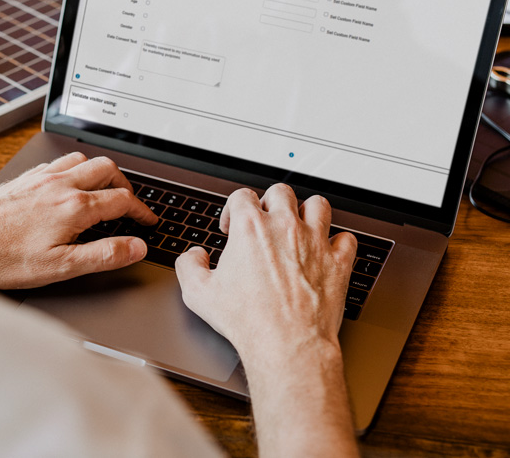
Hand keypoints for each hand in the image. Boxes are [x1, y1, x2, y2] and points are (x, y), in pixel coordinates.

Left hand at [0, 152, 157, 288]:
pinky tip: (67, 187)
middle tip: (130, 204)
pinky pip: (58, 163)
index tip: (148, 221)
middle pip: (106, 170)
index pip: (122, 200)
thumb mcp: (60, 267)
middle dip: (125, 185)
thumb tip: (135, 247)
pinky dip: (73, 170)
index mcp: (73, 206)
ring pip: (82, 160)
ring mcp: (39, 178)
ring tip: (103, 193)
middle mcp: (58, 184)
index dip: (142, 211)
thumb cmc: (1, 258)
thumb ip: (103, 255)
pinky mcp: (23, 179)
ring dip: (99, 173)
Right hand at [175, 185, 359, 457]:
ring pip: (318, 205)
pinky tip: (328, 251)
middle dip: (271, 203)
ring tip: (299, 226)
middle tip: (265, 222)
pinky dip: (338, 242)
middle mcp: (285, 227)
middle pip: (281, 192)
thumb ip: (189, 266)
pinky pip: (346, 239)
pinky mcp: (338, 263)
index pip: (243, 195)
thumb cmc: (248, 321)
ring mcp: (315, 243)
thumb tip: (194, 256)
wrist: (286, 345)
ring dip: (307, 212)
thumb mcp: (198, 293)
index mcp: (251, 228)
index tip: (233, 227)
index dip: (234, 208)